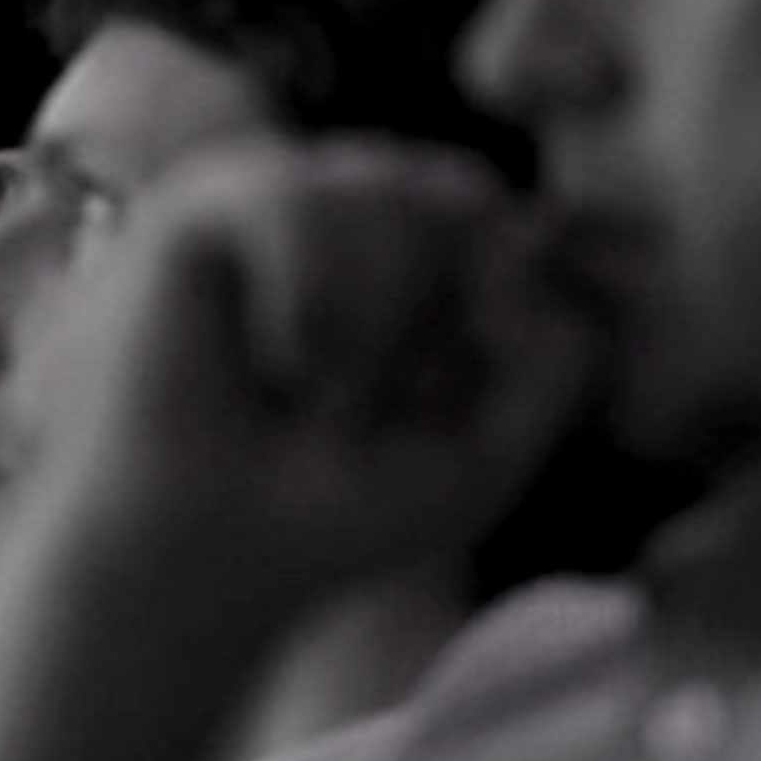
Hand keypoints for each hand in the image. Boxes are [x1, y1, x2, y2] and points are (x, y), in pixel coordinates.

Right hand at [5, 137, 614, 611]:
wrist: (209, 563)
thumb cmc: (335, 513)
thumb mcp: (491, 449)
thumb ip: (561, 354)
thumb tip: (527, 245)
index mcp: (417, 251)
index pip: (505, 222)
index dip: (491, 318)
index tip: (430, 417)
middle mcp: (346, 207)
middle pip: (459, 197)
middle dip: (429, 329)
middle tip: (358, 415)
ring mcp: (272, 198)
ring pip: (385, 197)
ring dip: (365, 330)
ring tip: (307, 397)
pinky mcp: (199, 210)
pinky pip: (297, 203)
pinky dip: (304, 304)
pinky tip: (271, 365)